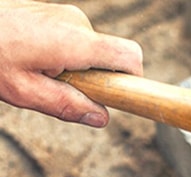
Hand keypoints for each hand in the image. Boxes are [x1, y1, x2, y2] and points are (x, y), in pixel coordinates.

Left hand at [0, 1, 142, 126]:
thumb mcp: (27, 92)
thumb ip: (69, 107)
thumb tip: (101, 118)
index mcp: (76, 42)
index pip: (129, 56)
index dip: (134, 80)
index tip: (121, 96)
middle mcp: (77, 23)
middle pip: (113, 57)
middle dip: (101, 79)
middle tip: (69, 89)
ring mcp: (68, 16)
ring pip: (96, 51)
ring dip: (83, 69)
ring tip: (47, 73)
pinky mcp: (59, 15)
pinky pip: (81, 41)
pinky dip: (72, 57)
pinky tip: (42, 60)